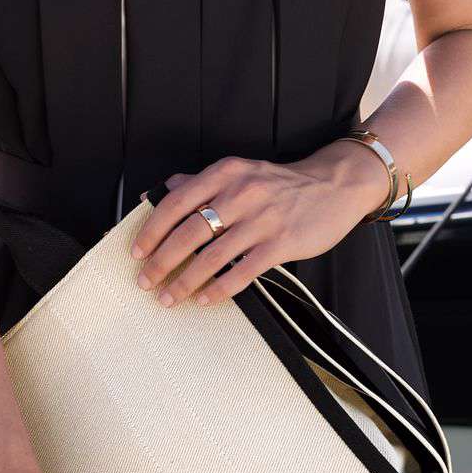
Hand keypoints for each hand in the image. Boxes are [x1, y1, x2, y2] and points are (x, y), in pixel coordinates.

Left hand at [131, 139, 391, 305]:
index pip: (175, 203)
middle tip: (145, 282)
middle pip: (188, 233)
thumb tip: (160, 193)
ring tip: (168, 298)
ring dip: (184, 282)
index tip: (136, 253)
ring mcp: (262, 220)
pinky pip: (242, 272)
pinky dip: (219, 289)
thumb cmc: (280, 184)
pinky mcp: (281, 243)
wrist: (335, 185)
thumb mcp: (239, 172)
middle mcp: (240, 193)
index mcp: (224, 174)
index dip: (151, 231)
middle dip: (161, 262)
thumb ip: (200, 182)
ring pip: (211, 257)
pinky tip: (204, 300)